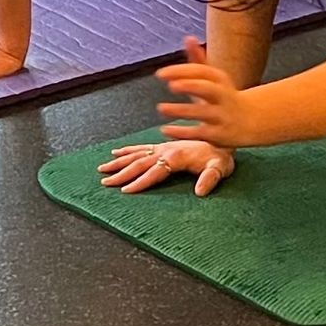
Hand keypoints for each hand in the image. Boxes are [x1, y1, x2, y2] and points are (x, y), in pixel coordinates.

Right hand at [99, 140, 236, 196]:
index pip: (154, 172)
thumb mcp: (221, 168)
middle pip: (140, 163)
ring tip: (102, 169)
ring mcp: (163, 147)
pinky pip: (141, 147)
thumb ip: (210, 179)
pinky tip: (115, 153)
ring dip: (119, 162)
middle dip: (122, 173)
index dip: (140, 182)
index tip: (125, 191)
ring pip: (136, 155)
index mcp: (177, 157)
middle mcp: (166, 150)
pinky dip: (127, 150)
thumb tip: (200, 192)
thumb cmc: (222, 155)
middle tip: (105, 182)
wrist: (223, 133)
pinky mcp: (163, 145)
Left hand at [154, 36, 259, 145]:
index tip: (161, 74)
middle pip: (207, 89)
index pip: (202, 72)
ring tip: (161, 108)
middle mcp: (223, 96)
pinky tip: (165, 130)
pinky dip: (182, 132)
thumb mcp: (214, 79)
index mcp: (220, 80)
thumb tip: (188, 37)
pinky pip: (199, 134)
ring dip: (181, 110)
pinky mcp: (219, 135)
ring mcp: (222, 116)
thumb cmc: (225, 97)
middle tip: (171, 85)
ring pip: (202, 113)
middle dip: (190, 86)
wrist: (252, 121)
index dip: (182, 72)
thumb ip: (199, 61)